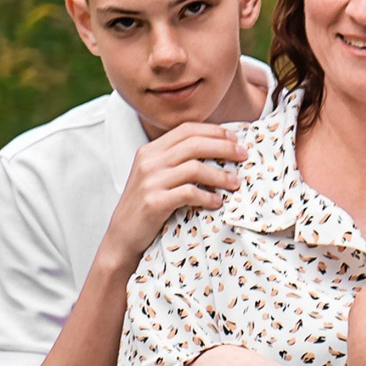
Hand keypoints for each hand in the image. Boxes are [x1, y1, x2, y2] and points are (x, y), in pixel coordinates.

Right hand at [98, 123, 248, 272]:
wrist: (122, 236)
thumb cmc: (146, 205)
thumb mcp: (156, 175)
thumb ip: (177, 161)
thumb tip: (217, 150)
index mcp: (151, 150)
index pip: (187, 130)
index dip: (214, 131)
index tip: (235, 138)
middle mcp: (149, 161)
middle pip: (194, 144)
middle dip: (224, 147)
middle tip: (243, 155)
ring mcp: (150, 181)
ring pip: (195, 168)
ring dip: (220, 176)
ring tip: (235, 183)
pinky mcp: (154, 202)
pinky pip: (189, 193)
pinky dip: (207, 197)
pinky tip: (216, 202)